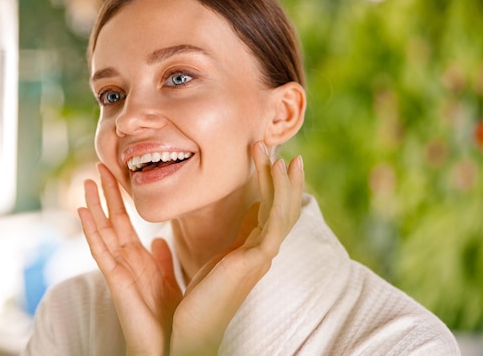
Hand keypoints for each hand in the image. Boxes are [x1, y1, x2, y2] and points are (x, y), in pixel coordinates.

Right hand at [78, 163, 182, 355]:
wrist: (170, 345)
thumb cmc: (168, 317)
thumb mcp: (168, 281)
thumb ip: (162, 261)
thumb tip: (159, 240)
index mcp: (139, 259)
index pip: (126, 222)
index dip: (120, 198)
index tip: (116, 174)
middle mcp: (126, 261)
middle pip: (112, 220)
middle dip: (106, 193)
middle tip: (100, 165)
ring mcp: (118, 270)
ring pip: (103, 231)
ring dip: (94, 205)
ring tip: (87, 181)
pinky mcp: (115, 281)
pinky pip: (101, 251)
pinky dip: (91, 231)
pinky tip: (83, 212)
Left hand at [169, 142, 303, 355]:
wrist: (196, 329)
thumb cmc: (202, 297)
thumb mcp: (219, 258)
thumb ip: (235, 237)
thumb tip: (249, 212)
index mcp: (254, 250)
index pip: (272, 212)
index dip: (276, 187)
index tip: (274, 162)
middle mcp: (263, 252)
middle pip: (283, 210)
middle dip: (286, 181)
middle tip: (287, 153)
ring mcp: (262, 255)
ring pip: (282, 211)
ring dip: (282, 181)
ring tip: (279, 155)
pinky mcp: (256, 259)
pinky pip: (274, 221)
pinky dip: (278, 194)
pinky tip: (277, 172)